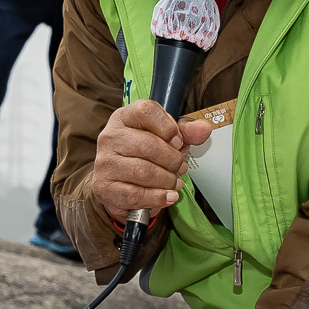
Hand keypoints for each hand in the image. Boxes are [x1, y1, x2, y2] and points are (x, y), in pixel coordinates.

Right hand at [90, 98, 214, 222]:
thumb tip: (204, 129)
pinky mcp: (104, 187)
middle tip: (180, 168)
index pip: (146, 110)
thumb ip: (187, 131)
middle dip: (172, 160)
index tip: (178, 141)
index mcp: (124, 117)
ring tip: (174, 182)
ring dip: (167, 180)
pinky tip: (167, 196)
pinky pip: (136, 195)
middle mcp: (110, 137)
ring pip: (143, 172)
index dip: (168, 127)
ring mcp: (104, 163)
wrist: (120, 183)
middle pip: (148, 145)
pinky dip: (158, 197)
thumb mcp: (167, 138)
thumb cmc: (144, 155)